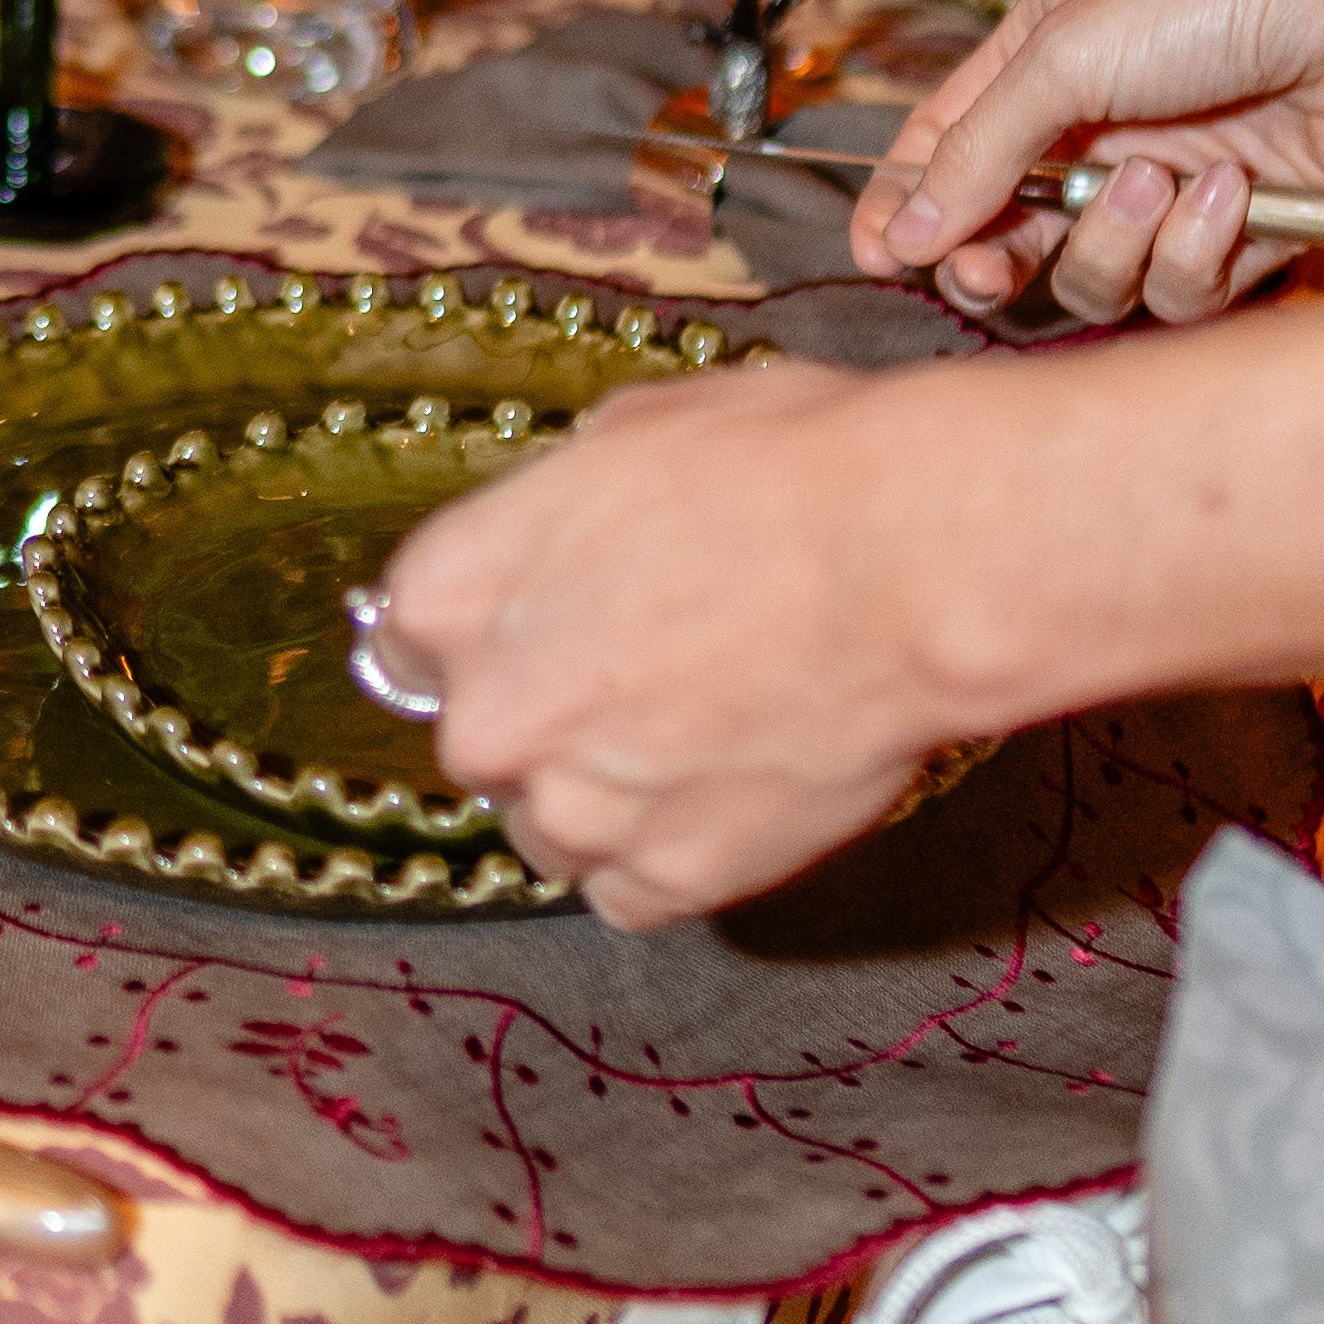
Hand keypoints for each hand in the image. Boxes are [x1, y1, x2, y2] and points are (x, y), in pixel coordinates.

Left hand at [381, 360, 975, 927]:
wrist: (916, 563)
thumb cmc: (787, 469)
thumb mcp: (631, 433)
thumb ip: (556, 514)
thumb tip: (565, 533)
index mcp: (453, 591)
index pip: (407, 638)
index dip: (484, 631)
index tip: (530, 629)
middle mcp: (492, 716)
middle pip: (484, 738)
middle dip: (547, 714)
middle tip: (642, 675)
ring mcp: (579, 810)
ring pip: (551, 828)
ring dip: (602, 795)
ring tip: (698, 737)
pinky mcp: (671, 878)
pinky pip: (631, 891)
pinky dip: (669, 856)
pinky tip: (727, 793)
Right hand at [845, 0, 1323, 323]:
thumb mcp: (1068, 52)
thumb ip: (976, 150)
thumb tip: (901, 231)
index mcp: (1042, 64)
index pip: (944, 152)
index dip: (906, 208)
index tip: (880, 256)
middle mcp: (1098, 134)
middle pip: (1007, 238)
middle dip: (994, 259)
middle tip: (993, 266)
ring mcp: (1167, 191)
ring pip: (1092, 278)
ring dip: (1114, 242)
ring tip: (1158, 181)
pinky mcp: (1239, 238)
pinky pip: (1181, 293)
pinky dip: (1197, 252)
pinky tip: (1235, 191)